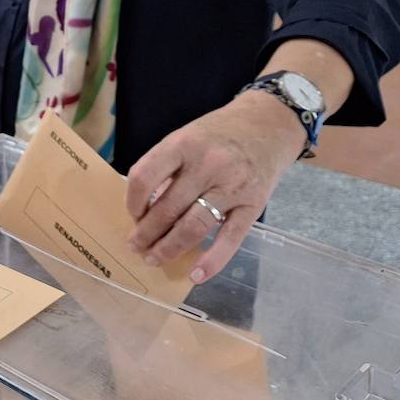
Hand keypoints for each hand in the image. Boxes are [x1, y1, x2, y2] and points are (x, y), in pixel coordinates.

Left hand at [125, 91, 303, 283]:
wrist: (267, 124)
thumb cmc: (217, 134)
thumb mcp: (185, 138)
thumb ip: (165, 168)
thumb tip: (143, 210)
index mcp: (182, 144)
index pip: (144, 178)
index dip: (132, 203)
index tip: (132, 215)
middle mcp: (207, 165)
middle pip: (167, 209)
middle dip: (146, 234)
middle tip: (136, 246)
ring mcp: (233, 186)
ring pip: (193, 227)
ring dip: (169, 248)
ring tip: (154, 258)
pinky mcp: (254, 205)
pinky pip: (230, 239)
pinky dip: (212, 261)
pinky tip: (196, 275)